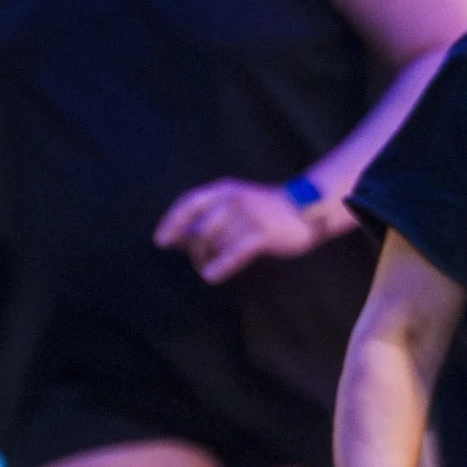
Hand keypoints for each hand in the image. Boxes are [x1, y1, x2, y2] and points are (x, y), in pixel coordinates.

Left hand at [154, 179, 326, 282]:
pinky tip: (212, 276)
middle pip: (199, 229)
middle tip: (197, 262)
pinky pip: (234, 252)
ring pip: (215, 244)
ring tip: (209, 269)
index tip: (161, 242)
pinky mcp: (262, 234)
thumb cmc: (266, 212)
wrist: (305, 210)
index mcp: (224, 190)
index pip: (188, 203)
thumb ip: (210, 215)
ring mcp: (248, 216)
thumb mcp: (236, 204)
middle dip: (193, 250)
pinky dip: (221, 265)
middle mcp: (233, 199)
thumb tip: (179, 237)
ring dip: (208, 260)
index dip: (172, 223)